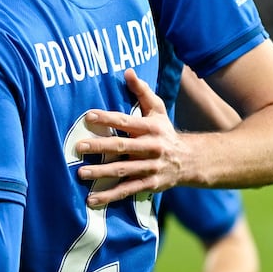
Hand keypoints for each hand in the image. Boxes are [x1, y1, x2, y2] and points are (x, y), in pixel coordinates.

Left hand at [75, 68, 188, 204]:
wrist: (192, 161)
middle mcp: (151, 148)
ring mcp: (151, 168)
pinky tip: (92, 200)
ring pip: (124, 170)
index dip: (108, 118)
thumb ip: (142, 92)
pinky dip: (110, 196)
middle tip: (79, 146)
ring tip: (81, 173)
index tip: (88, 116)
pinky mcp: (150, 184)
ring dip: (102, 173)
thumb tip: (128, 71)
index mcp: (150, 128)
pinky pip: (127, 190)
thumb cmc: (166, 132)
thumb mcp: (158, 110)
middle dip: (100, 146)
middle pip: (123, 146)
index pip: (126, 121)